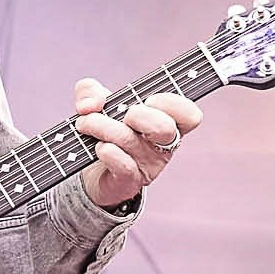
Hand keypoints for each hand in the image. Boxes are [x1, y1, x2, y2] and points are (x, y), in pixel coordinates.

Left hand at [73, 78, 201, 208]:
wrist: (92, 173)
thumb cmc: (107, 133)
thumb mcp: (99, 104)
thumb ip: (90, 91)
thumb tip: (90, 104)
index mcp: (168, 124)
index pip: (188, 115)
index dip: (170, 102)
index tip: (148, 99)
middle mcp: (162, 147)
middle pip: (165, 128)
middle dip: (138, 114)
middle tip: (123, 114)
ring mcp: (148, 166)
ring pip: (130, 140)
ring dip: (102, 125)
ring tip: (86, 123)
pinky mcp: (129, 181)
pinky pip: (122, 164)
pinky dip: (106, 151)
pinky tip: (98, 146)